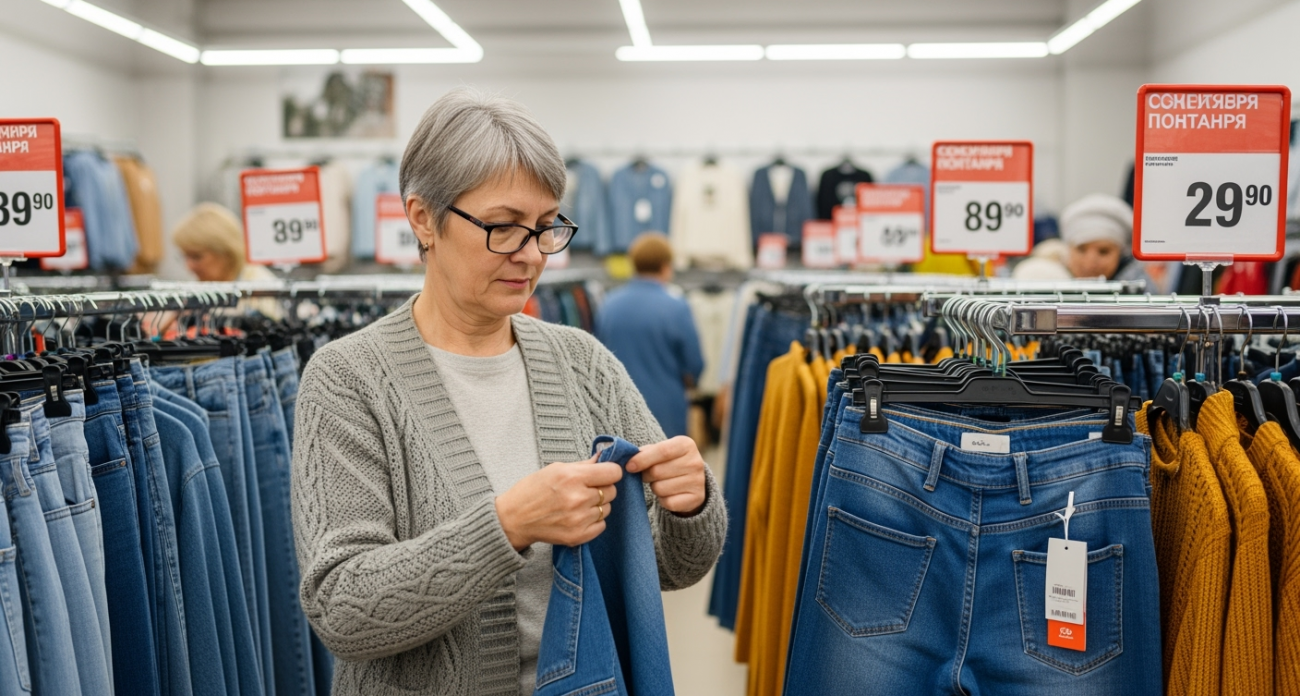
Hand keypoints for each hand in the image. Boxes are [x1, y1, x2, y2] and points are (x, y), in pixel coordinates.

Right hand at [495, 456, 622, 550]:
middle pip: (612, 491)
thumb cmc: (531, 491)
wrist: (513, 519)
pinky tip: (578, 516)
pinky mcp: (578, 536)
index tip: (604, 474)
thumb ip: (583, 465)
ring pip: (607, 508)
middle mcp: (578, 498)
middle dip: (602, 488)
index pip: (613, 472)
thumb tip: (603, 457)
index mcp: (572, 477)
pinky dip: (593, 521)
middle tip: (586, 489)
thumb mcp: (555, 469)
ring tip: (578, 504)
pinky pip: (602, 525)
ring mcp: (579, 519)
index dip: (610, 471)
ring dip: (597, 505)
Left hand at [627, 436, 706, 515]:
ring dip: (654, 487)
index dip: (642, 459)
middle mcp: (695, 462)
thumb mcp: (661, 451)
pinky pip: (668, 502)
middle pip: (657, 471)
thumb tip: (629, 459)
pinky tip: (668, 493)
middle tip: (648, 475)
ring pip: (660, 488)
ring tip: (661, 483)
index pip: (662, 451)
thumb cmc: (669, 462)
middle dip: (646, 475)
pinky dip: (662, 500)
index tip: (629, 466)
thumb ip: (645, 452)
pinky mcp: (696, 498)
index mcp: (686, 445)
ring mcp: (698, 481)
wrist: (691, 481)